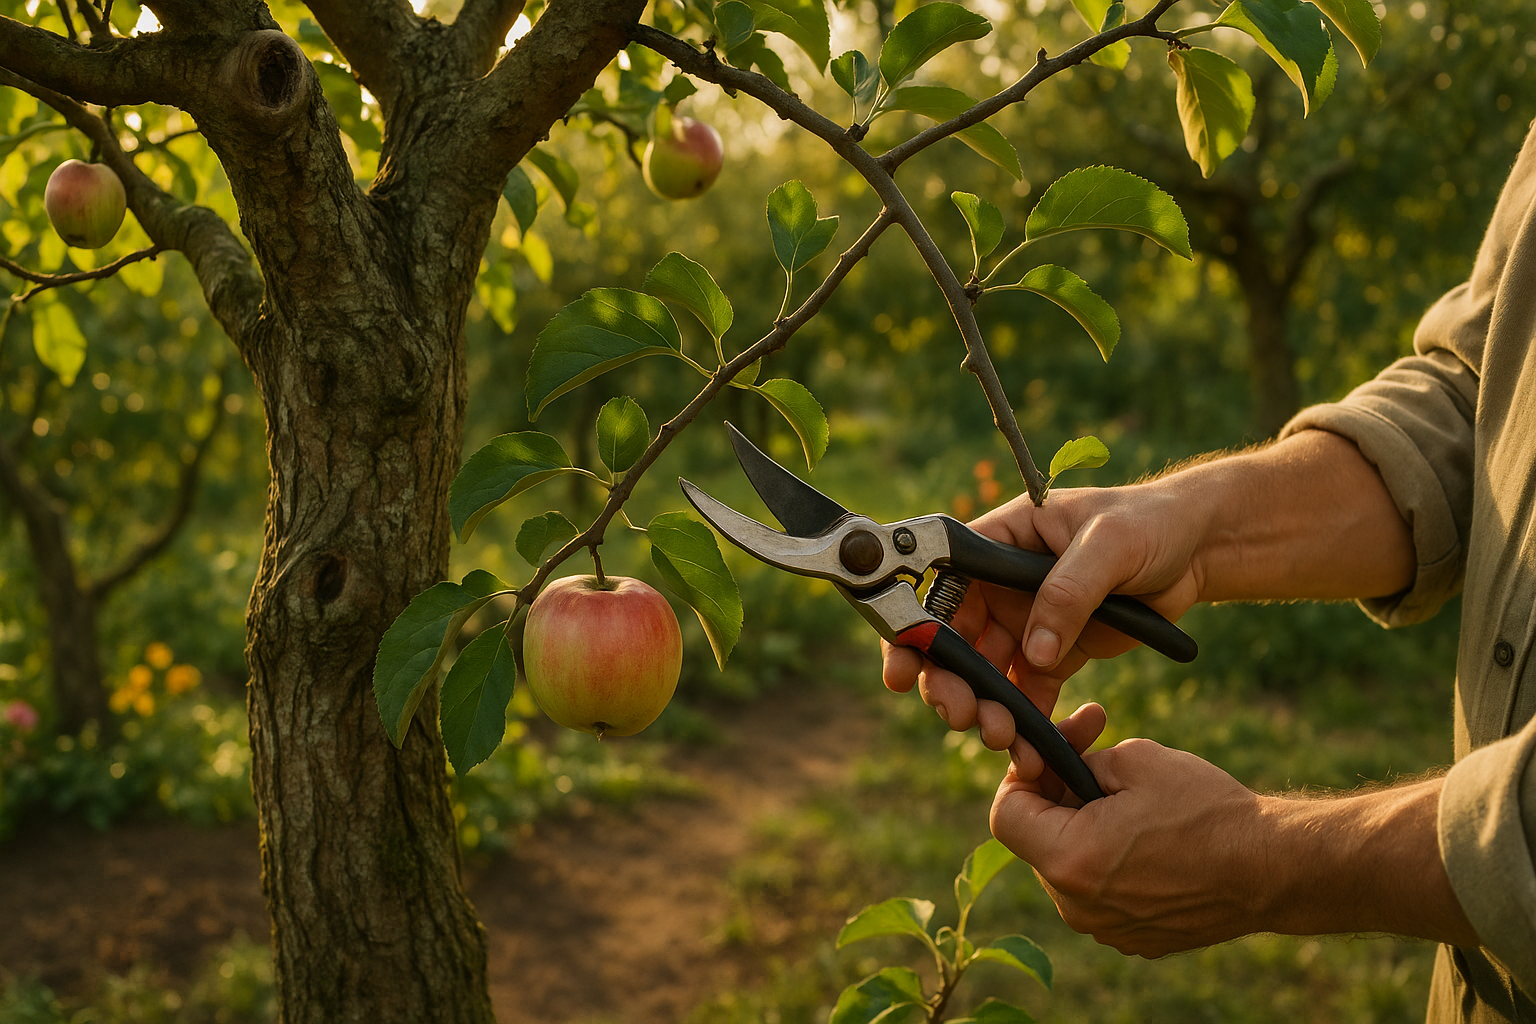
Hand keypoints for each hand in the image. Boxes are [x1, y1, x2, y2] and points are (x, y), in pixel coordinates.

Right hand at [881, 483, 1203, 750]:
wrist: (1197, 550)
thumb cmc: (1149, 522)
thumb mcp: (1109, 543)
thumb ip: (1068, 591)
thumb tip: (1034, 651)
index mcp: (999, 540)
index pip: (940, 583)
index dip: (913, 624)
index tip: (903, 665)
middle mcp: (1000, 583)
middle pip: (950, 636)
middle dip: (945, 680)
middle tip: (958, 713)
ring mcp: (1024, 620)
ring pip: (982, 672)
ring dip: (981, 706)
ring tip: (998, 736)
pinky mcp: (1053, 653)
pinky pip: (1025, 692)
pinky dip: (1021, 721)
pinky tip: (1025, 748)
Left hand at [991, 705, 1266, 957]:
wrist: (1273, 868)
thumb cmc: (1207, 810)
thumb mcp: (1133, 758)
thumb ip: (1078, 762)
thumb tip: (1059, 767)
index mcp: (1069, 860)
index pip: (1005, 815)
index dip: (1022, 777)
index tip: (1052, 756)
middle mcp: (1078, 907)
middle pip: (1037, 840)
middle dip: (1058, 798)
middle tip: (1098, 762)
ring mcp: (1105, 930)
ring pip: (1068, 865)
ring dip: (1085, 828)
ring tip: (1132, 803)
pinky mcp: (1133, 939)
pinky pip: (1100, 892)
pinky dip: (1112, 861)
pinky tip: (1152, 839)